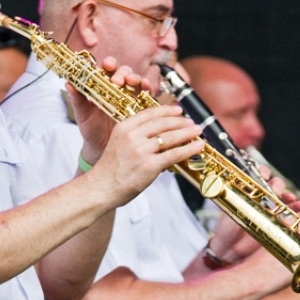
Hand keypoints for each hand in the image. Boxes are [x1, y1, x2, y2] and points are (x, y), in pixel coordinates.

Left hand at [68, 57, 161, 152]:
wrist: (102, 149)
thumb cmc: (91, 130)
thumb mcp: (83, 115)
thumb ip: (77, 99)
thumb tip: (68, 83)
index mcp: (102, 86)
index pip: (106, 69)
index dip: (108, 64)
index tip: (107, 65)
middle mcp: (117, 88)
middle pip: (123, 72)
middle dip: (122, 72)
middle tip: (118, 81)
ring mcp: (130, 97)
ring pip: (136, 80)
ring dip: (136, 78)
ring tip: (132, 82)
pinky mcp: (140, 107)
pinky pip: (147, 95)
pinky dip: (148, 89)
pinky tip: (146, 89)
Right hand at [86, 103, 201, 204]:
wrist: (101, 189)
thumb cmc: (110, 170)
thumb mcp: (119, 144)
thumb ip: (136, 137)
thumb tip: (160, 135)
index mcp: (124, 127)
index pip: (150, 113)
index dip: (167, 110)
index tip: (178, 110)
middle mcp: (133, 136)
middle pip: (163, 123)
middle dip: (181, 121)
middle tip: (191, 122)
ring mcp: (142, 150)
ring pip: (171, 137)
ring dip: (188, 133)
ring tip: (198, 132)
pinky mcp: (150, 165)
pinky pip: (174, 154)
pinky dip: (189, 149)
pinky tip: (198, 147)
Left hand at [206, 174, 299, 263]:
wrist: (231, 251)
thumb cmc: (226, 228)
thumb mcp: (230, 210)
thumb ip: (238, 198)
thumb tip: (244, 187)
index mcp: (248, 191)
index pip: (257, 174)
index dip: (262, 172)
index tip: (264, 175)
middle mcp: (261, 198)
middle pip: (274, 184)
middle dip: (277, 185)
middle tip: (276, 191)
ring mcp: (270, 209)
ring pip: (284, 197)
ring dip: (290, 196)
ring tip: (291, 199)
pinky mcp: (277, 221)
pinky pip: (291, 212)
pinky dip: (297, 207)